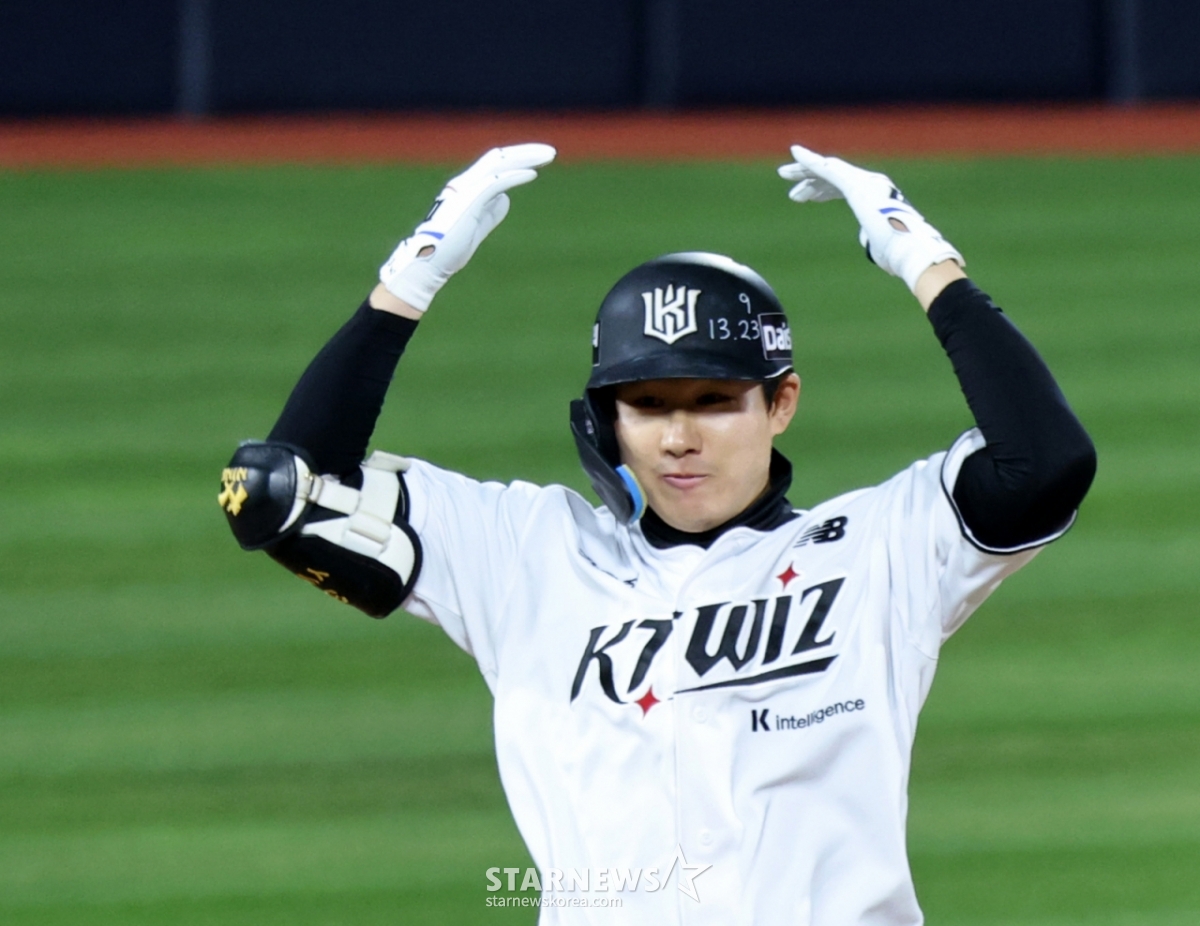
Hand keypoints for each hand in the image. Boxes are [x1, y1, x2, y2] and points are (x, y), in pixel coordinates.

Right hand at [379, 143, 555, 311]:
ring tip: (548, 156)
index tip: (540, 160)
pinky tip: (532, 173)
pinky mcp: (468, 202)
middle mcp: (464, 183)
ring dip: (525, 158)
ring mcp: (465, 191)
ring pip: (498, 164)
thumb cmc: (450, 249)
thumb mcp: (476, 226)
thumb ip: (490, 211)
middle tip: (551, 152)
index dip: (518, 158)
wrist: (429, 263)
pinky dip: (514, 176)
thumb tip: (506, 198)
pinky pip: (494, 183)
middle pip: (499, 157)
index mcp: (466, 187)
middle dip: (526, 152)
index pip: (495, 164)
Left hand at [778, 144, 963, 292]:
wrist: (910, 250)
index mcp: (877, 197)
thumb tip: (866, 240)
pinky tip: (794, 154)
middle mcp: (871, 184)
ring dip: (804, 171)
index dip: (824, 191)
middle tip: (793, 189)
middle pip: (834, 177)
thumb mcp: (882, 246)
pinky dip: (809, 160)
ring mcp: (863, 181)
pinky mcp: (855, 184)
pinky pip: (827, 168)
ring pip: (828, 170)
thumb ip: (872, 238)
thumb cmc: (899, 253)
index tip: (808, 198)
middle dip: (812, 180)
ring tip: (783, 173)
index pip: (845, 188)